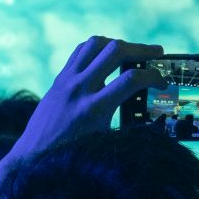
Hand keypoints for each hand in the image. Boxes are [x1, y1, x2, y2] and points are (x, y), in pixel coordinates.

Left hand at [14, 36, 162, 157]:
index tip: (163, 82)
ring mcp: (67, 80)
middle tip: (157, 53)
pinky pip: (80, 50)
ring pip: (96, 43)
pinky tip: (107, 56)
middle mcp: (79, 89)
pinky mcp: (59, 77)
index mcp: (93, 109)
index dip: (154, 77)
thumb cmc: (72, 154)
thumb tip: (152, 110)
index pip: (131, 80)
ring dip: (118, 43)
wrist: (34, 154)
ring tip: (132, 52)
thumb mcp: (103, 141)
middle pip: (115, 50)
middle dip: (141, 49)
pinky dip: (98, 48)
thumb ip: (125, 122)